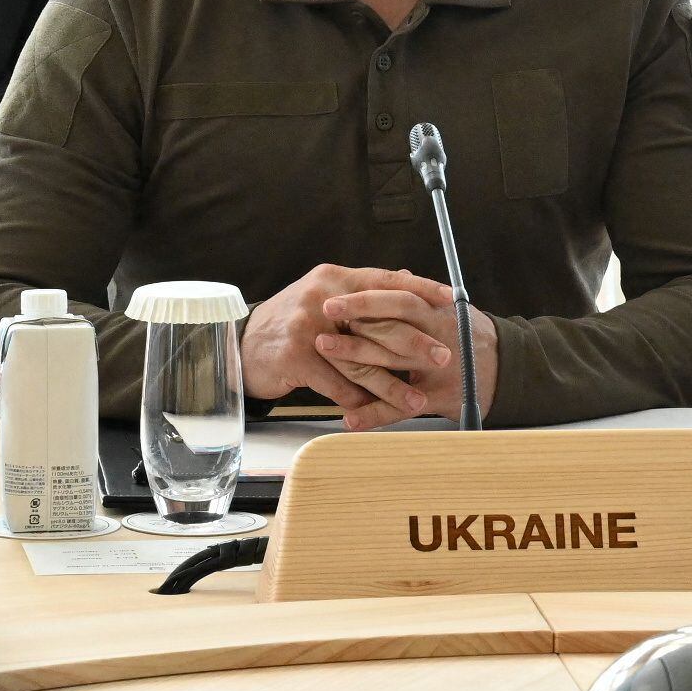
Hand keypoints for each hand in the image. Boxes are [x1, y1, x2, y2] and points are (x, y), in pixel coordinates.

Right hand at [245, 266, 496, 426]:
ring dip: (392, 387)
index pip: (384, 280)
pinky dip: (357, 402)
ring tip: (415, 401)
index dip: (421, 288)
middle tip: (444, 357)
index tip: (451, 299)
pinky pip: (337, 385)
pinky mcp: (296, 357)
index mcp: (335, 278)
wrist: (240, 345)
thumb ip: (362, 291)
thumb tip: (407, 277)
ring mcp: (307, 327)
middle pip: (379, 322)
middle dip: (416, 343)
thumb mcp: (324, 297)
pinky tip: (373, 413)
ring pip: (362, 362)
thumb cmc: (289, 323)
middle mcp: (322, 298)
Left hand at [317, 278, 498, 429]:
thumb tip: (399, 274)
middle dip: (354, 324)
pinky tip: (350, 419)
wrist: (509, 370)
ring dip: (356, 362)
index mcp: (438, 310)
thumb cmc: (472, 338)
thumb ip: (423, 296)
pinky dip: (375, 414)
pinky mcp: (440, 397)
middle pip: (393, 324)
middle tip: (319, 325)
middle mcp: (439, 333)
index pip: (398, 296)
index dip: (364, 298)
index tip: (331, 298)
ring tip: (323, 359)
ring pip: (394, 362)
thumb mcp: (452, 312)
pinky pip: (402, 406)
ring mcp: (440, 366)